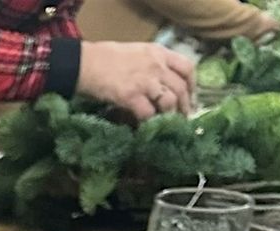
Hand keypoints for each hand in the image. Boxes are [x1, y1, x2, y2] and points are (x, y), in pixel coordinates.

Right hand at [76, 41, 195, 120]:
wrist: (87, 64)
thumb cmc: (107, 58)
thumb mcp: (137, 53)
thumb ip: (152, 64)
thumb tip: (160, 82)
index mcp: (159, 53)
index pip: (187, 67)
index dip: (192, 84)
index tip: (190, 96)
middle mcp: (157, 66)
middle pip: (181, 88)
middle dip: (184, 106)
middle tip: (182, 118)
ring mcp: (145, 82)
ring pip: (169, 102)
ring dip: (170, 116)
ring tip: (167, 125)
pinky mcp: (132, 97)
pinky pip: (148, 114)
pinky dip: (149, 123)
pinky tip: (147, 128)